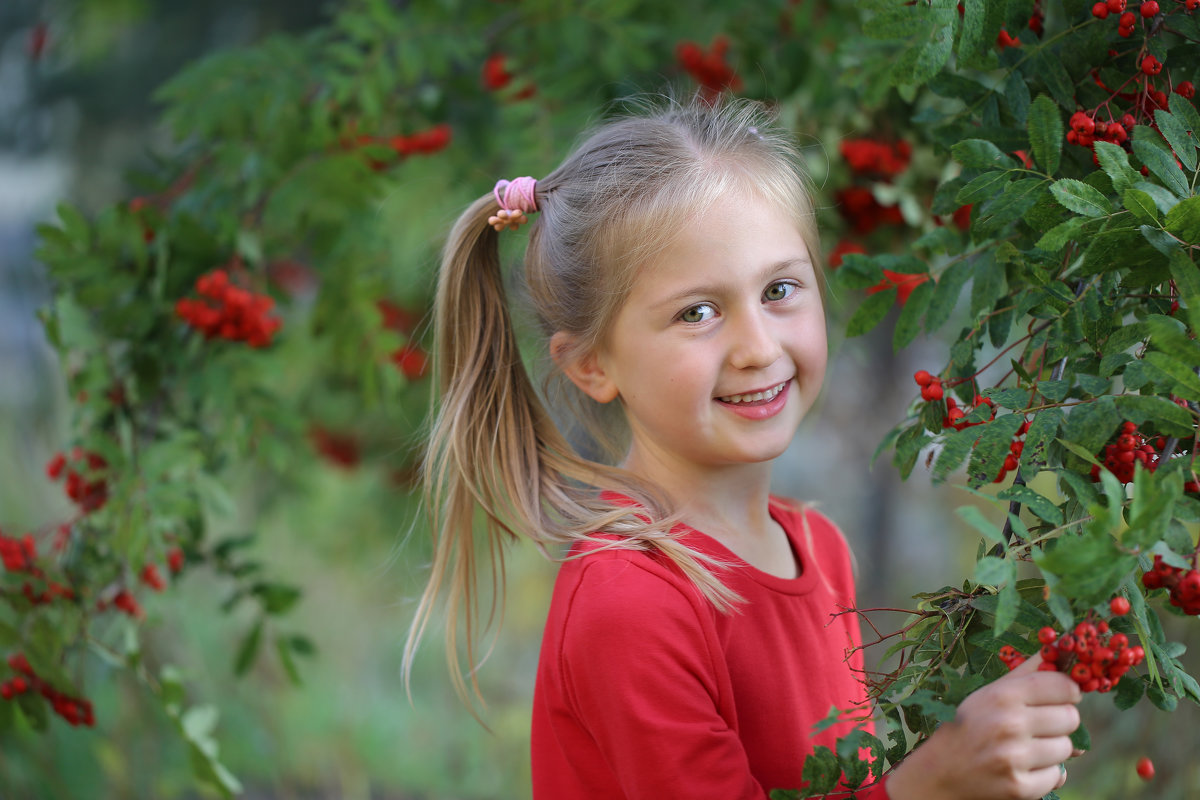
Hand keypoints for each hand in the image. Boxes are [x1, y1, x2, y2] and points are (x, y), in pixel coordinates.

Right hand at [886, 655, 1082, 799]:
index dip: (1069, 690)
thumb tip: (1060, 650)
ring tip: (1027, 748)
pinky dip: (1046, 774)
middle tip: (1040, 725)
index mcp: (1002, 695)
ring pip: (1067, 748)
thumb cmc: (967, 726)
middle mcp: (1009, 724)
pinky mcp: (1019, 787)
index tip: (1063, 696)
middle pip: (1070, 717)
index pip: (1062, 685)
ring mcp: (1015, 758)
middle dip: (1060, 721)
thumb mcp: (987, 694)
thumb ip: (1025, 674)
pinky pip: (1058, 776)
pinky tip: (1024, 769)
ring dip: (1053, 749)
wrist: (940, 773)